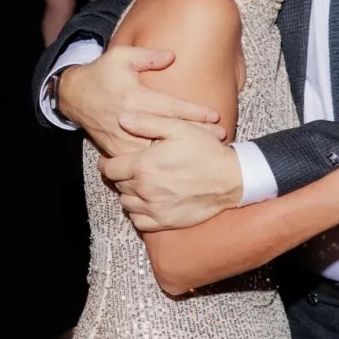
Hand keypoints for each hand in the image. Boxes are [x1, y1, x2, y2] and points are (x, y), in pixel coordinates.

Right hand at [58, 46, 221, 155]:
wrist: (75, 97)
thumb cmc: (102, 73)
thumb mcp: (121, 56)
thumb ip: (147, 56)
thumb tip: (172, 56)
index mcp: (134, 98)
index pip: (171, 107)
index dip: (194, 112)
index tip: (216, 116)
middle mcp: (129, 121)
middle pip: (169, 132)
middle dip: (196, 136)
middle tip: (221, 138)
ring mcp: (123, 139)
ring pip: (157, 151)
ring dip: (181, 152)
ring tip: (207, 154)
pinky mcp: (117, 150)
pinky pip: (141, 160)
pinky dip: (161, 163)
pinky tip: (180, 166)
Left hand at [100, 113, 240, 231]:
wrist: (231, 179)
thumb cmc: (206, 151)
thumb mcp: (179, 128)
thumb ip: (147, 122)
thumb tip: (121, 117)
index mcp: (144, 165)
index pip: (110, 169)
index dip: (108, 163)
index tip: (112, 161)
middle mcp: (145, 189)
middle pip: (119, 185)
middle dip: (122, 176)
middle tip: (132, 170)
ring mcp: (155, 208)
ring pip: (126, 203)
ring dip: (129, 194)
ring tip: (140, 185)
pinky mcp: (165, 221)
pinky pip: (139, 221)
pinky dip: (138, 213)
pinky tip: (147, 203)